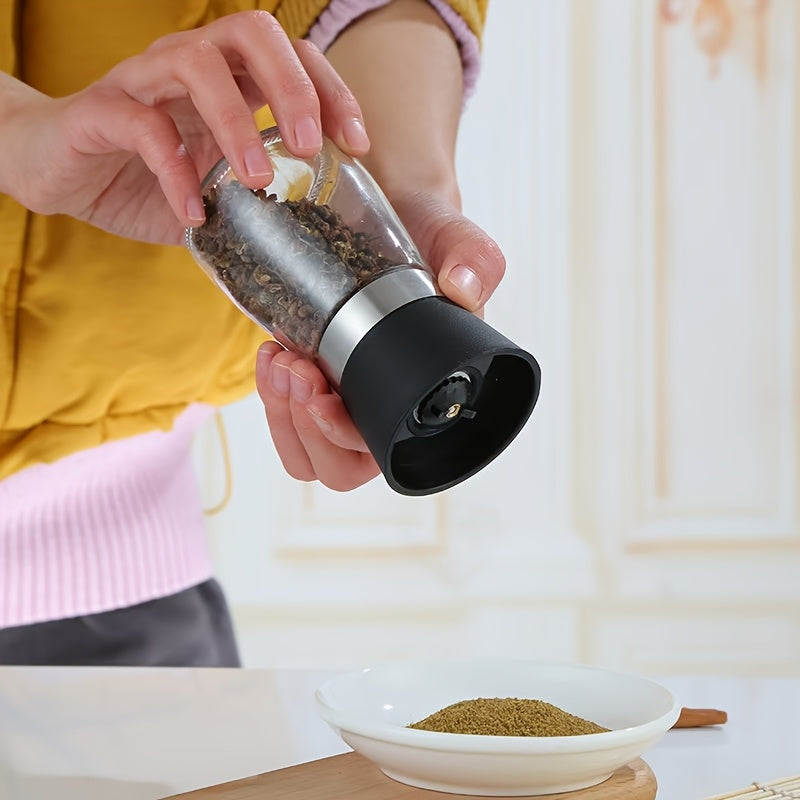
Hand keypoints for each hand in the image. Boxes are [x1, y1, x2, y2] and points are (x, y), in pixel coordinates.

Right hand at [0, 11, 368, 244]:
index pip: (292, 57)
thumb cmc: (146, 178)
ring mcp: (143, 81)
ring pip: (195, 64)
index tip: (357, 144)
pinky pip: (141, 125)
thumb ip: (258, 202)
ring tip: (256, 180)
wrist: (60, 173)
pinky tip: (193, 212)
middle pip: (251, 33)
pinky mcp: (100, 112)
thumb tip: (316, 240)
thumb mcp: (216, 191)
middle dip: (292, 87)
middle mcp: (188, 66)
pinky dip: (173, 171)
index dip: (332, 91)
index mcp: (227, 79)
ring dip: (236, 121)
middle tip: (310, 147)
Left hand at [254, 190, 504, 490]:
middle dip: (305, 428)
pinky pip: (287, 421)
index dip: (345, 439)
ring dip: (281, 414)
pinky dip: (270, 394)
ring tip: (279, 359)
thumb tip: (462, 287)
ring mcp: (349, 399)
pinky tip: (273, 353)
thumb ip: (474, 256)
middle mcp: (387, 408)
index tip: (321, 396)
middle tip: (296, 368)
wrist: (393, 211)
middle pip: (337, 468)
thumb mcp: (453, 238)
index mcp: (426, 396)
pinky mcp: (318, 380)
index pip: (386, 452)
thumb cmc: (427, 234)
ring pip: (305, 454)